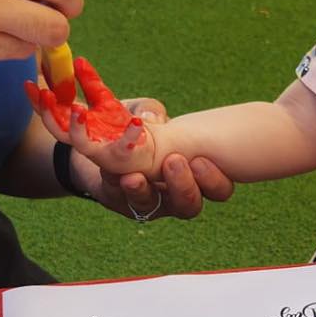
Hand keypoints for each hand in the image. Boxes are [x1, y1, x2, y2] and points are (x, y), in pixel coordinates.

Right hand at [28, 59, 161, 176]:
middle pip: (57, 129)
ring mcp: (101, 149)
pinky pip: (124, 146)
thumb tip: (78, 60)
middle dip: (49, 113)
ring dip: (76, 127)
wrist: (145, 150)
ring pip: (81, 143)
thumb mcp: (104, 100)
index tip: (28, 83)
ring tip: (78, 108)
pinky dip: (130, 134)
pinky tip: (136, 121)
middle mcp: (83, 139)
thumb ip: (90, 82)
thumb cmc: (119, 126)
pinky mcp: (122, 154)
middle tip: (45, 94)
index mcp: (76, 125)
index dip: (38, 100)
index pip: (52, 112)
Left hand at [86, 98, 234, 220]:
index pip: (217, 187)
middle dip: (184, 187)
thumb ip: (149, 108)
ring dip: (146, 191)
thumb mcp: (142, 110)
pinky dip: (120, 186)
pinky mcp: (121, 202)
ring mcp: (148, 201)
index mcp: (194, 172)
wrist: (98, 140)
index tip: (200, 160)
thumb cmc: (135, 125)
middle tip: (173, 162)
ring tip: (135, 177)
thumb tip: (152, 116)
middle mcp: (175, 193)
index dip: (214, 180)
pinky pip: (123, 199)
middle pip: (191, 206)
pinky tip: (118, 175)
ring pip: (153, 208)